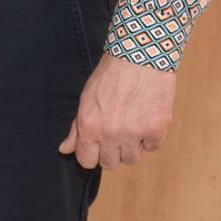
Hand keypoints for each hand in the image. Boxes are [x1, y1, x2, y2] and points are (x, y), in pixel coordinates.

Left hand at [59, 53, 174, 170]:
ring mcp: (134, 134)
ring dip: (132, 146)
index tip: (97, 147)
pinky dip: (150, 136)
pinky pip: (152, 147)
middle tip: (116, 133)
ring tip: (132, 124)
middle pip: (110, 164)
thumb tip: (64, 150)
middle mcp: (110, 134)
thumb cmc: (110, 75)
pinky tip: (146, 118)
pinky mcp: (156, 129)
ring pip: (132, 159)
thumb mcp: (86, 99)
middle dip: (112, 152)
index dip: (91, 155)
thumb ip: (76, 128)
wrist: (139, 56)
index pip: (86, 161)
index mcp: (89, 126)